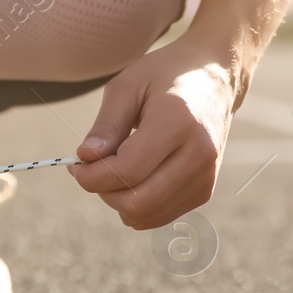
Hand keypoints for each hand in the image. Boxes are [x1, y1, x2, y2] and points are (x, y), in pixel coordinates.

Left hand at [70, 35, 245, 229]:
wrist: (215, 78)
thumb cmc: (165, 76)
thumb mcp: (127, 87)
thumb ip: (106, 126)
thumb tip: (85, 158)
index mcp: (178, 123)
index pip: (126, 171)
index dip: (91, 175)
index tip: (76, 164)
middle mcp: (198, 155)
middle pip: (136, 202)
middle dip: (102, 191)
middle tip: (92, 168)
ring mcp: (205, 177)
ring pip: (145, 216)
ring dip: (118, 199)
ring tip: (114, 168)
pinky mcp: (204, 191)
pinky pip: (157, 215)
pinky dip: (136, 203)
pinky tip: (134, 176)